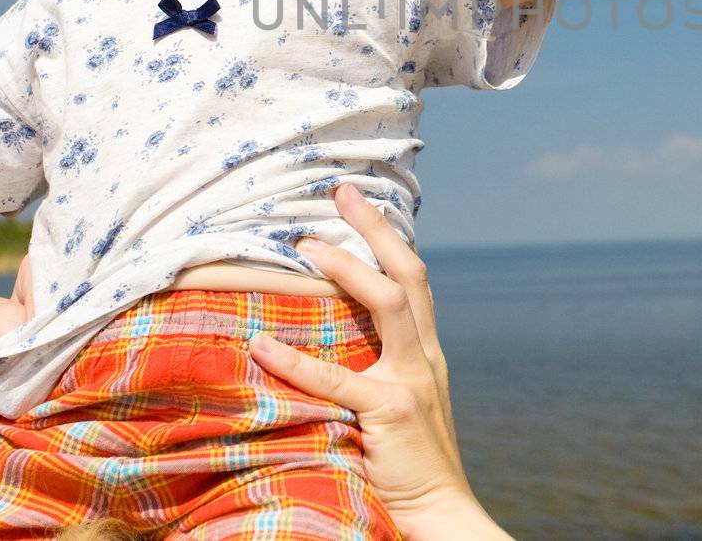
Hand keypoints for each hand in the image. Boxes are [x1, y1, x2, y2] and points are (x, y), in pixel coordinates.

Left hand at [246, 183, 512, 539]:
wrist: (440, 516)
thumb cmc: (406, 468)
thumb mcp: (398, 409)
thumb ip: (373, 373)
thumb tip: (318, 342)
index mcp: (427, 354)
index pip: (413, 280)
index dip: (388, 238)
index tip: (357, 204)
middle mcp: (426, 357)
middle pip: (409, 273)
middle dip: (376, 228)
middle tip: (342, 192)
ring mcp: (414, 381)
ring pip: (390, 302)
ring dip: (347, 268)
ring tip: (305, 245)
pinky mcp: (392, 411)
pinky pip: (338, 378)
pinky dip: (297, 360)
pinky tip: (262, 344)